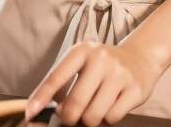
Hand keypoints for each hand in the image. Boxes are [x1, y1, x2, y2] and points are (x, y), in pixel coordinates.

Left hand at [25, 41, 162, 126]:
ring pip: (92, 116)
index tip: (30, 113)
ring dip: (89, 120)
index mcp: (82, 51)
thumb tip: (39, 109)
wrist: (139, 59)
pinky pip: (112, 119)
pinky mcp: (134, 90)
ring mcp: (119, 74)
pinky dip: (107, 119)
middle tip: (72, 116)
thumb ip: (62, 83)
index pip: (56, 76)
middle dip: (69, 118)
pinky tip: (110, 105)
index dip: (41, 97)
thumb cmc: (102, 66)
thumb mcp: (81, 64)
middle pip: (74, 104)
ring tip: (94, 108)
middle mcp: (100, 59)